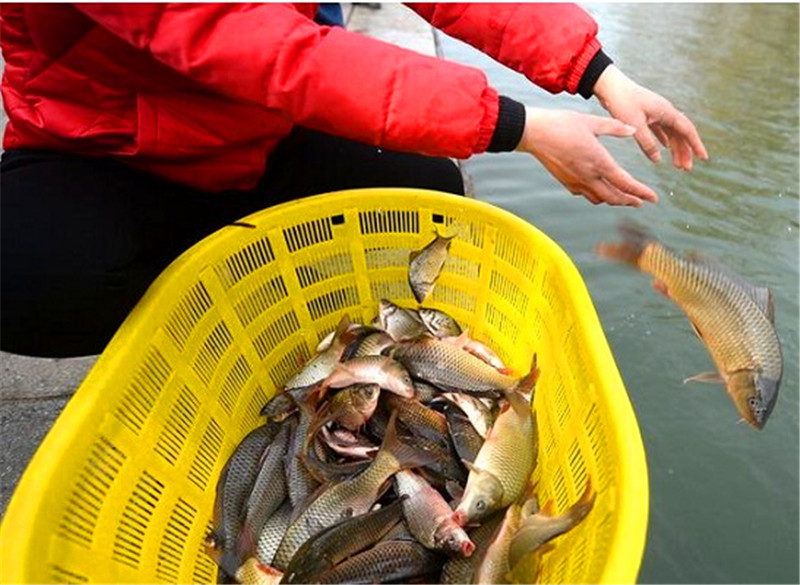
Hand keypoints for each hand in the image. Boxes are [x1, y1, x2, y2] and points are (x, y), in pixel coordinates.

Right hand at [517, 107, 658, 206]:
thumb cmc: (562, 124)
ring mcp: (576, 182)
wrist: (535, 133)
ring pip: (599, 199)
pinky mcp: (566, 182)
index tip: (653, 198)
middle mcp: (589, 176)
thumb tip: (632, 130)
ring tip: (623, 197)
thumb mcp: (592, 122)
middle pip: (614, 197)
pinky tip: (598, 189)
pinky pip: (585, 194)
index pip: (626, 184)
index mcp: (599, 162)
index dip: (642, 193)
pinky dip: (596, 195)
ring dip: (613, 200)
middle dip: (630, 201)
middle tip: (641, 201)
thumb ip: (615, 128)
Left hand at [593, 65, 708, 169]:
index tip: (703, 158)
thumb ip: (646, 143)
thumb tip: (657, 160)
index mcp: (666, 112)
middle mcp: (665, 111)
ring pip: (671, 133)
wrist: (609, 85)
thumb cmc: (621, 103)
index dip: (696, 145)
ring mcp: (656, 112)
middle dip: (685, 151)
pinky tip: (665, 149)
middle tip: (686, 169)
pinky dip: (664, 139)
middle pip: (680, 133)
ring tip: (676, 165)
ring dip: (675, 148)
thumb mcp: (635, 125)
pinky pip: (660, 129)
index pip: (687, 130)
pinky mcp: (647, 113)